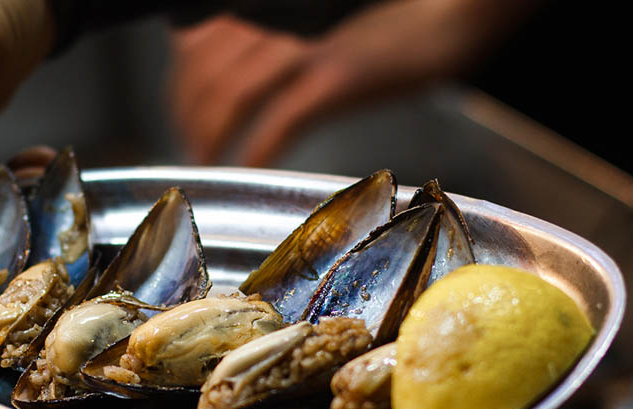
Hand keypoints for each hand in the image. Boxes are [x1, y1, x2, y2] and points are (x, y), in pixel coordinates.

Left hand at [169, 0, 538, 166]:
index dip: (181, 85)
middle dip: (188, 116)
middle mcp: (277, 17)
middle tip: (192, 148)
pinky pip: (277, 121)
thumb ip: (270, 38)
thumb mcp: (312, 19)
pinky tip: (244, 168)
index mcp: (267, 4)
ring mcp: (305, 46)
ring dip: (210, 136)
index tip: (182, 113)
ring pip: (229, 95)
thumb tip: (231, 69)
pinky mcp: (335, 77)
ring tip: (209, 163)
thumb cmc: (390, 14)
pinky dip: (253, 150)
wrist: (452, 9)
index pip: (197, 42)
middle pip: (205, 72)